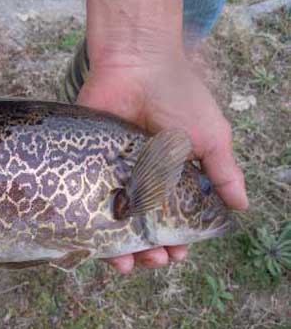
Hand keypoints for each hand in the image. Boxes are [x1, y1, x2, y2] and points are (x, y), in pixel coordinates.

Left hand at [79, 0, 247, 273]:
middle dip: (149, 250)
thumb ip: (223, 173)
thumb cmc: (178, 98)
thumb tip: (242, 207)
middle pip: (142, 226)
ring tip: (128, 263)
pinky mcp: (88, 166)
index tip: (178, 252)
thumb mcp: (210, 137)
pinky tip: (98, 245)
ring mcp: (112, 175)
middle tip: (154, 259)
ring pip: (113, 223)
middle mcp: (141, 180)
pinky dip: (91, 227)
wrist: (136, 65)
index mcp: (171, 177)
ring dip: (121, 248)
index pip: (173, 218)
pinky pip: (86, 203)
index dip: (177, 239)